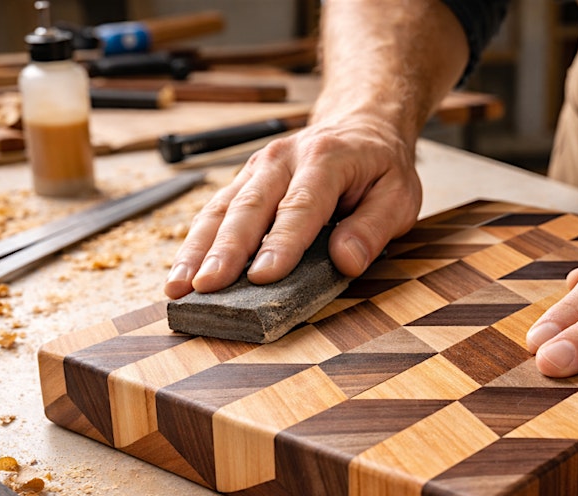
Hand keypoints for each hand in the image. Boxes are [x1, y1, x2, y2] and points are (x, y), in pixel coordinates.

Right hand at [164, 114, 421, 298]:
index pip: (301, 206)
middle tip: (207, 287)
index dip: (281, 243)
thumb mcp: (399, 196)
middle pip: (250, 207)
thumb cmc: (380, 169)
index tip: (263, 276)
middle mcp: (284, 159)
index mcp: (327, 160)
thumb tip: (346, 260)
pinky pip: (214, 211)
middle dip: (226, 250)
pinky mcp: (244, 181)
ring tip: (179, 286)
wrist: (360, 126)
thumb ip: (374, 229)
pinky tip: (180, 272)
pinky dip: (194, 243)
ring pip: (222, 209)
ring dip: (197, 249)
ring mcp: (258, 168)